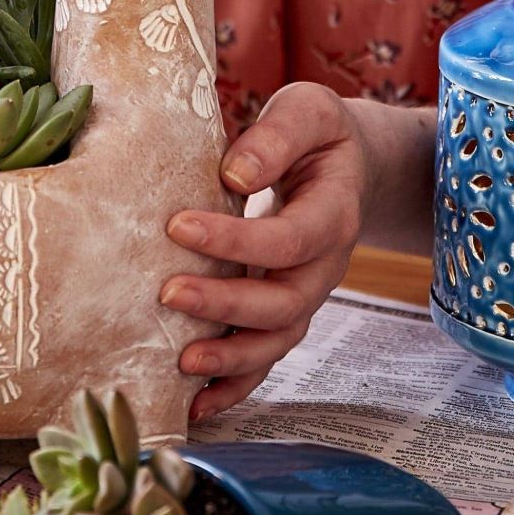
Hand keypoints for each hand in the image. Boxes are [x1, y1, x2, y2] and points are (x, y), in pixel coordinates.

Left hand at [161, 84, 368, 420]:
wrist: (345, 165)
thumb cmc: (315, 135)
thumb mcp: (307, 112)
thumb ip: (276, 136)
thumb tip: (233, 173)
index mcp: (334, 213)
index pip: (289, 239)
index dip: (237, 240)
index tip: (177, 225)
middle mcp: (326, 265)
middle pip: (285, 303)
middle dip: (226, 304)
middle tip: (167, 293)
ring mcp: (307, 295)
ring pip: (277, 340)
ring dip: (230, 356)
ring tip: (180, 360)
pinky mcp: (284, 312)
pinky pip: (266, 359)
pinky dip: (234, 385)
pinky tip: (193, 402)